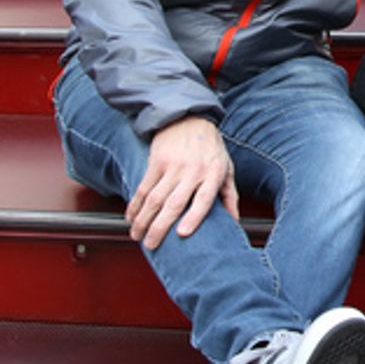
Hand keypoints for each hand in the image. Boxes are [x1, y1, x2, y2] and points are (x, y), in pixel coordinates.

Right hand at [126, 115, 237, 249]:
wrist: (190, 118)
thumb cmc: (211, 148)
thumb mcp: (226, 168)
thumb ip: (229, 195)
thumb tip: (234, 221)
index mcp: (213, 174)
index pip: (204, 199)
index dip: (194, 218)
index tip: (182, 234)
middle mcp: (193, 171)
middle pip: (174, 204)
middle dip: (160, 227)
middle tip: (151, 245)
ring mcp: (173, 166)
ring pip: (155, 198)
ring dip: (143, 220)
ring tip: (137, 235)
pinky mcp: (157, 161)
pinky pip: (143, 187)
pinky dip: (135, 204)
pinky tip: (130, 217)